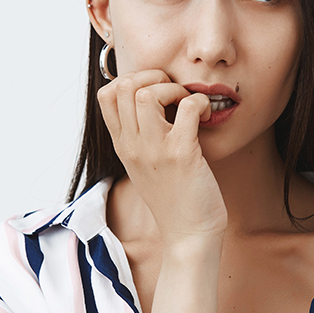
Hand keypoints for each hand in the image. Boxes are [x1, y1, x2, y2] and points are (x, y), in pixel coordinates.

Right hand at [97, 69, 228, 245]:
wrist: (188, 235)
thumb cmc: (175, 198)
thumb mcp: (146, 165)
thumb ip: (142, 137)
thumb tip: (151, 104)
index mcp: (122, 146)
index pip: (106, 95)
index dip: (133, 80)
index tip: (157, 91)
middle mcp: (132, 146)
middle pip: (123, 86)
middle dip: (153, 77)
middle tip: (175, 93)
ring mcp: (154, 150)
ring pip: (146, 93)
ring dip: (174, 89)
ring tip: (189, 104)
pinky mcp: (181, 155)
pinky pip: (187, 108)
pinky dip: (200, 102)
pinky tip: (206, 115)